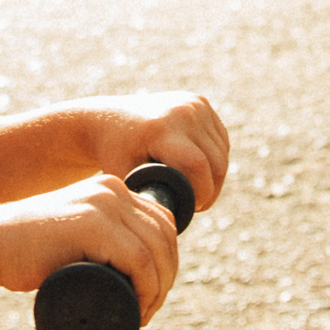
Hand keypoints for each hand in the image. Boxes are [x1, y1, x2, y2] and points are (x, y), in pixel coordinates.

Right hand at [0, 174, 182, 319]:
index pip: (161, 223)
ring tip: (142, 314)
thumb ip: (99, 239)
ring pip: (156, 251)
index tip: (152, 292)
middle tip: (148, 309)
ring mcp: (102, 204)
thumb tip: (129, 273)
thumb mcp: (73, 233)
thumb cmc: (25, 251)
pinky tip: (138, 308)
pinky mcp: (91, 225)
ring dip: (158, 289)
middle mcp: (111, 190)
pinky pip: (139, 260)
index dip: (165, 261)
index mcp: (111, 189)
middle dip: (165, 278)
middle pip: (164, 236)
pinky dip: (146, 289)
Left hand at [75, 90, 232, 212]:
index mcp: (160, 129)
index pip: (197, 166)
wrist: (108, 120)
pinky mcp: (199, 101)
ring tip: (199, 190)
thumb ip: (147, 201)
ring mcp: (192, 103)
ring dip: (216, 176)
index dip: (203, 193)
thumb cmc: (114, 157)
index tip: (194, 208)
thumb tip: (168, 228)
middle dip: (212, 189)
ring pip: (221, 151)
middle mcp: (181, 111)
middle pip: (216, 161)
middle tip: (199, 205)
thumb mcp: (125, 180)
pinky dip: (215, 157)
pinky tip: (202, 171)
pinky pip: (220, 138)